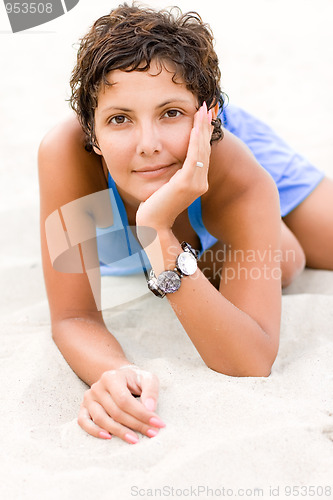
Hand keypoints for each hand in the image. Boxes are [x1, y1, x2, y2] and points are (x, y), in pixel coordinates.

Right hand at [78, 365, 164, 443]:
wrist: (120, 377)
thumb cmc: (135, 380)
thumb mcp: (147, 378)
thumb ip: (151, 390)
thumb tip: (150, 408)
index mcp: (111, 377)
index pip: (125, 400)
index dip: (141, 414)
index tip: (157, 424)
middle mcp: (97, 387)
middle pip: (115, 411)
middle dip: (136, 425)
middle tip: (152, 433)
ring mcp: (89, 398)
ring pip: (101, 419)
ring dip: (119, 432)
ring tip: (135, 439)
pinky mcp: (84, 408)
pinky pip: (83, 422)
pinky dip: (94, 431)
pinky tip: (109, 437)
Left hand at [136, 102, 212, 231]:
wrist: (152, 226)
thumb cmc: (155, 208)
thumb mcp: (166, 188)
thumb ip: (172, 176)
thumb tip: (169, 164)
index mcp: (196, 182)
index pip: (202, 153)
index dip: (203, 134)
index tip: (203, 116)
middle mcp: (200, 182)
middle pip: (205, 148)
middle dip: (206, 126)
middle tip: (208, 106)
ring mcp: (195, 183)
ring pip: (201, 150)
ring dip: (202, 128)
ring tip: (203, 110)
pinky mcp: (186, 183)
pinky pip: (193, 156)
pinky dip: (195, 140)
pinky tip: (195, 126)